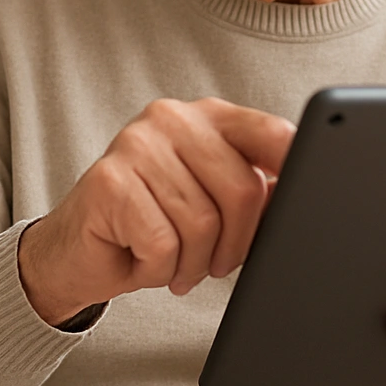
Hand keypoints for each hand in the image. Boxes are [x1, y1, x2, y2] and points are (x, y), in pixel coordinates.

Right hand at [18, 97, 295, 324]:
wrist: (74, 252)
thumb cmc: (151, 228)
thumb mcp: (212, 205)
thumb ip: (251, 192)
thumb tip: (296, 201)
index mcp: (206, 116)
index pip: (270, 134)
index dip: (295, 171)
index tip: (312, 201)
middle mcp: (171, 118)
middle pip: (242, 191)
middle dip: (236, 245)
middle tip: (216, 264)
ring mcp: (136, 144)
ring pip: (202, 224)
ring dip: (193, 263)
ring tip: (173, 262)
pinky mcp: (109, 181)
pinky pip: (163, 243)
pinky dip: (158, 269)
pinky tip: (142, 261)